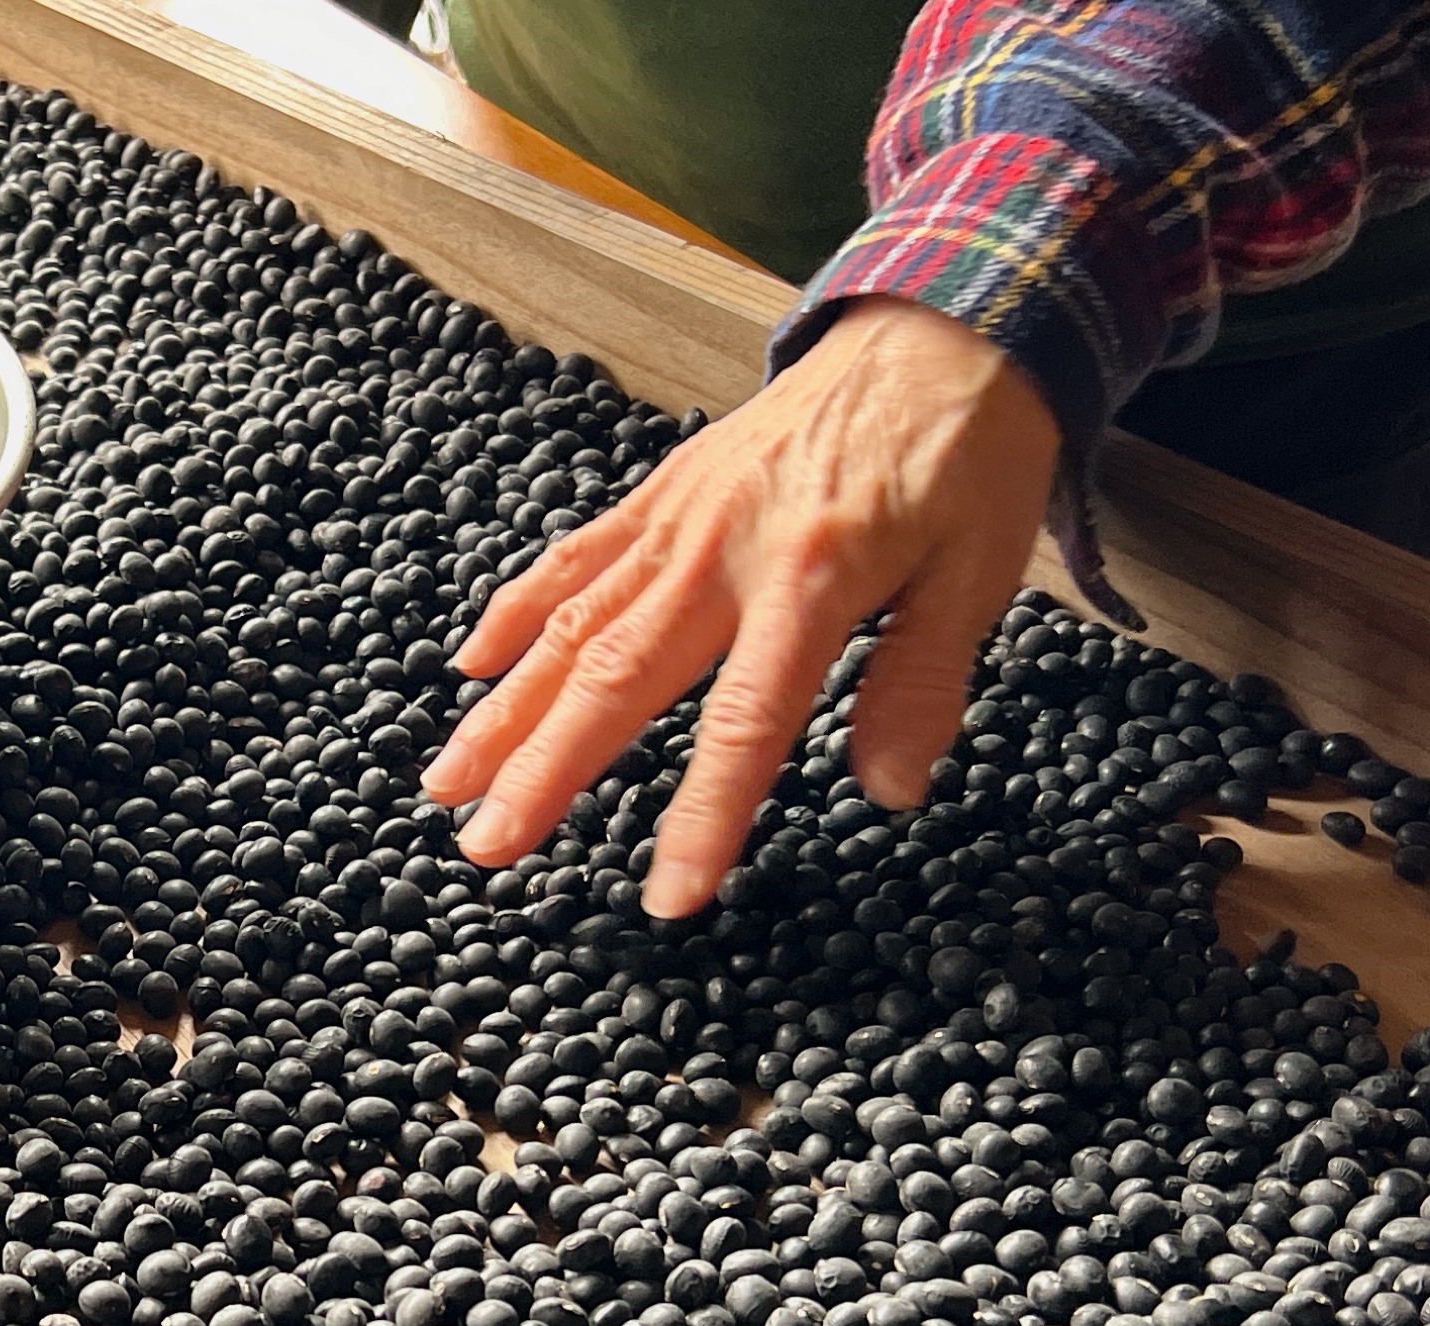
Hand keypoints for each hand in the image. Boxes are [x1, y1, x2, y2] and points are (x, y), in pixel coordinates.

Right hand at [427, 296, 1057, 906]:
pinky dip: (515, 610)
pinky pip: (574, 555)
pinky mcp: (661, 493)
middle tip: (487, 848)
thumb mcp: (982, 570)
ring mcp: (680, 517)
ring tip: (447, 784)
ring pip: (572, 623)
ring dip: (503, 709)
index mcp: (814, 576)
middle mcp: (724, 548)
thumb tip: (891, 789)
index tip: (667, 896)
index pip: (748, 719)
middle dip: (545, 770)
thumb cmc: (968, 453)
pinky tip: (467, 667)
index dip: (703, 813)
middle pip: (618, 674)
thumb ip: (926, 680)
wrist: (939, 326)